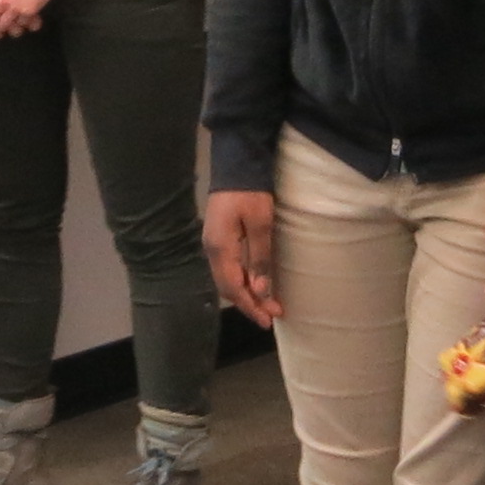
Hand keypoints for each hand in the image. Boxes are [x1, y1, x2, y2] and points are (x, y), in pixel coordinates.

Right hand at [205, 188, 280, 327]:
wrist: (236, 164)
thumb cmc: (250, 193)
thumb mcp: (261, 224)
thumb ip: (259, 258)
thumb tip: (260, 291)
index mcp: (220, 249)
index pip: (233, 288)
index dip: (251, 306)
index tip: (269, 320)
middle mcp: (212, 250)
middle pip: (228, 287)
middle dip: (250, 303)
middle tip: (273, 314)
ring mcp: (213, 244)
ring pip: (227, 279)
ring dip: (246, 294)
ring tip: (267, 303)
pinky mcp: (219, 239)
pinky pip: (228, 269)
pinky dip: (242, 281)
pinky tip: (255, 283)